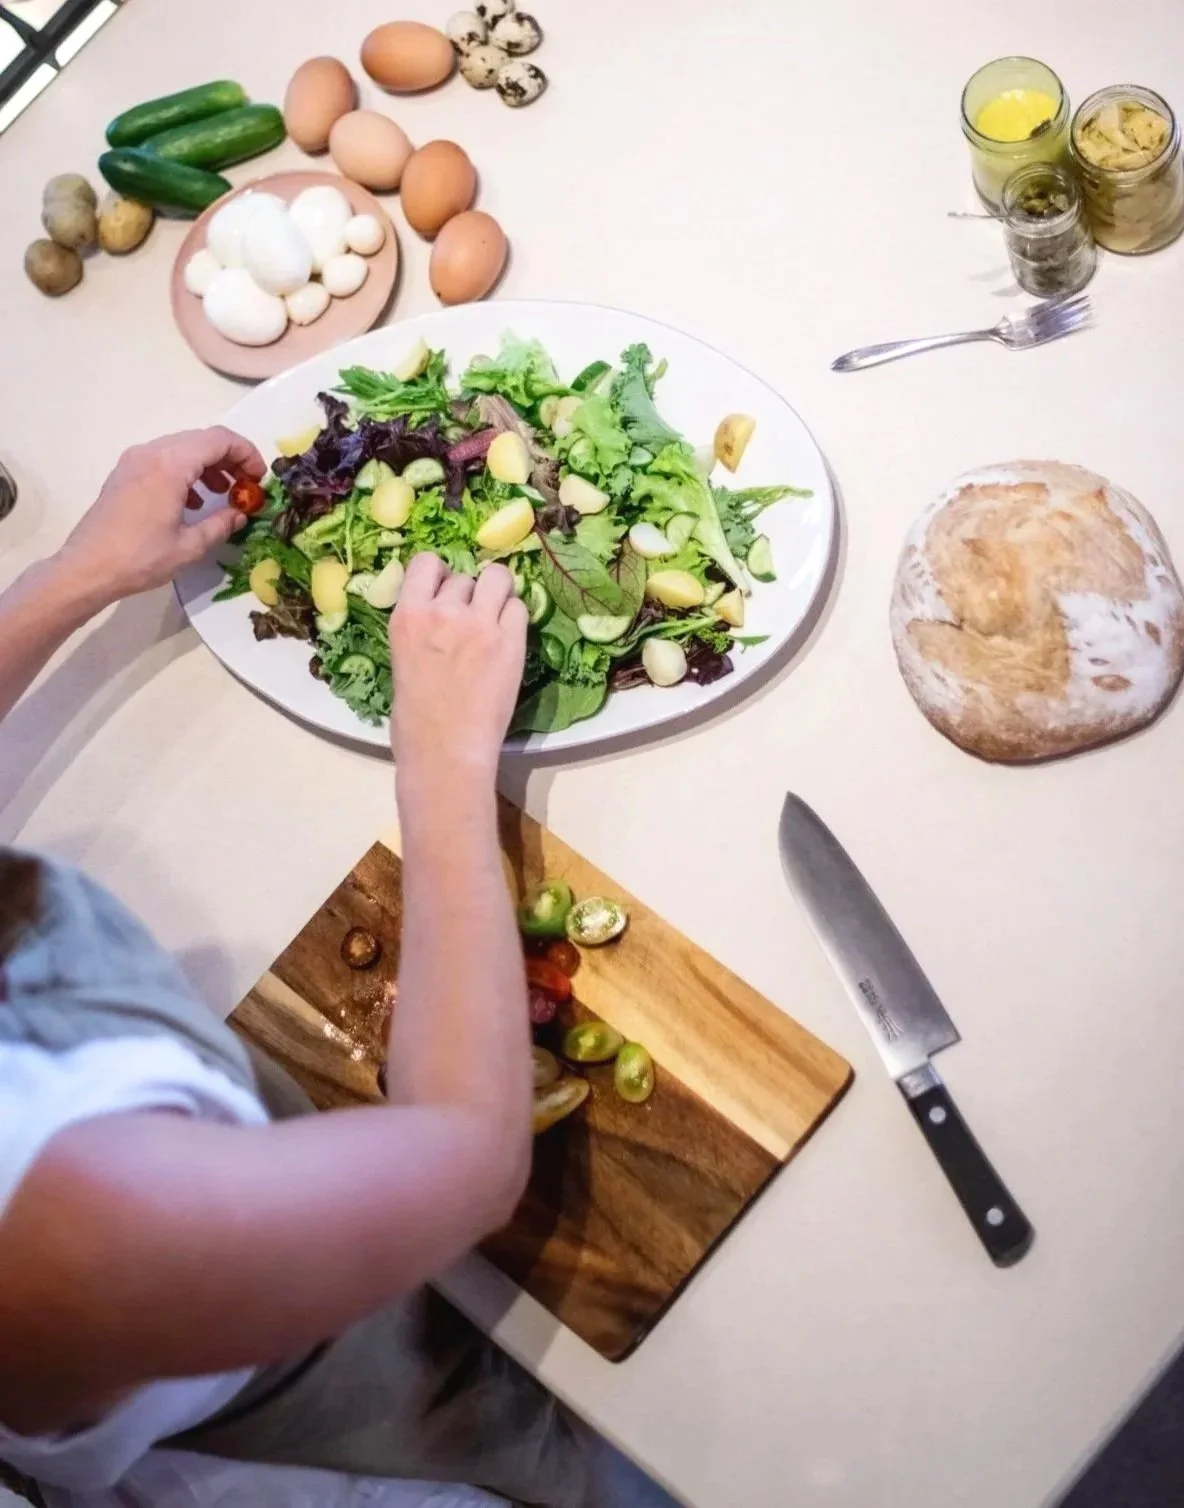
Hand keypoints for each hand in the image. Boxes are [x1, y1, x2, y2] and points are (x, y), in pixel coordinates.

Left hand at [55, 428, 265, 607]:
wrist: (87, 568)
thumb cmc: (140, 558)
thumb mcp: (190, 545)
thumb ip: (221, 523)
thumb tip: (240, 514)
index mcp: (171, 465)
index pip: (220, 440)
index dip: (247, 454)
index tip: (260, 479)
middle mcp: (152, 452)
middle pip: (202, 439)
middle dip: (230, 459)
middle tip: (247, 486)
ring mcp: (135, 459)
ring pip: (183, 447)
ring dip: (209, 464)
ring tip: (224, 494)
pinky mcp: (125, 471)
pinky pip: (164, 458)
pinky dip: (186, 470)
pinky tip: (193, 500)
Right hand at [390, 555, 526, 780]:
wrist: (446, 751)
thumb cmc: (415, 721)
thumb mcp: (401, 660)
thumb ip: (420, 629)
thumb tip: (436, 614)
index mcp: (408, 616)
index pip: (426, 562)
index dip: (440, 573)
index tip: (445, 588)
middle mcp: (444, 611)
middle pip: (465, 576)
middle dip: (469, 593)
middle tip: (471, 618)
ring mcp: (480, 624)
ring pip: (498, 579)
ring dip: (497, 594)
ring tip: (495, 617)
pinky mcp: (511, 642)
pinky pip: (520, 608)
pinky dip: (514, 618)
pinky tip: (507, 638)